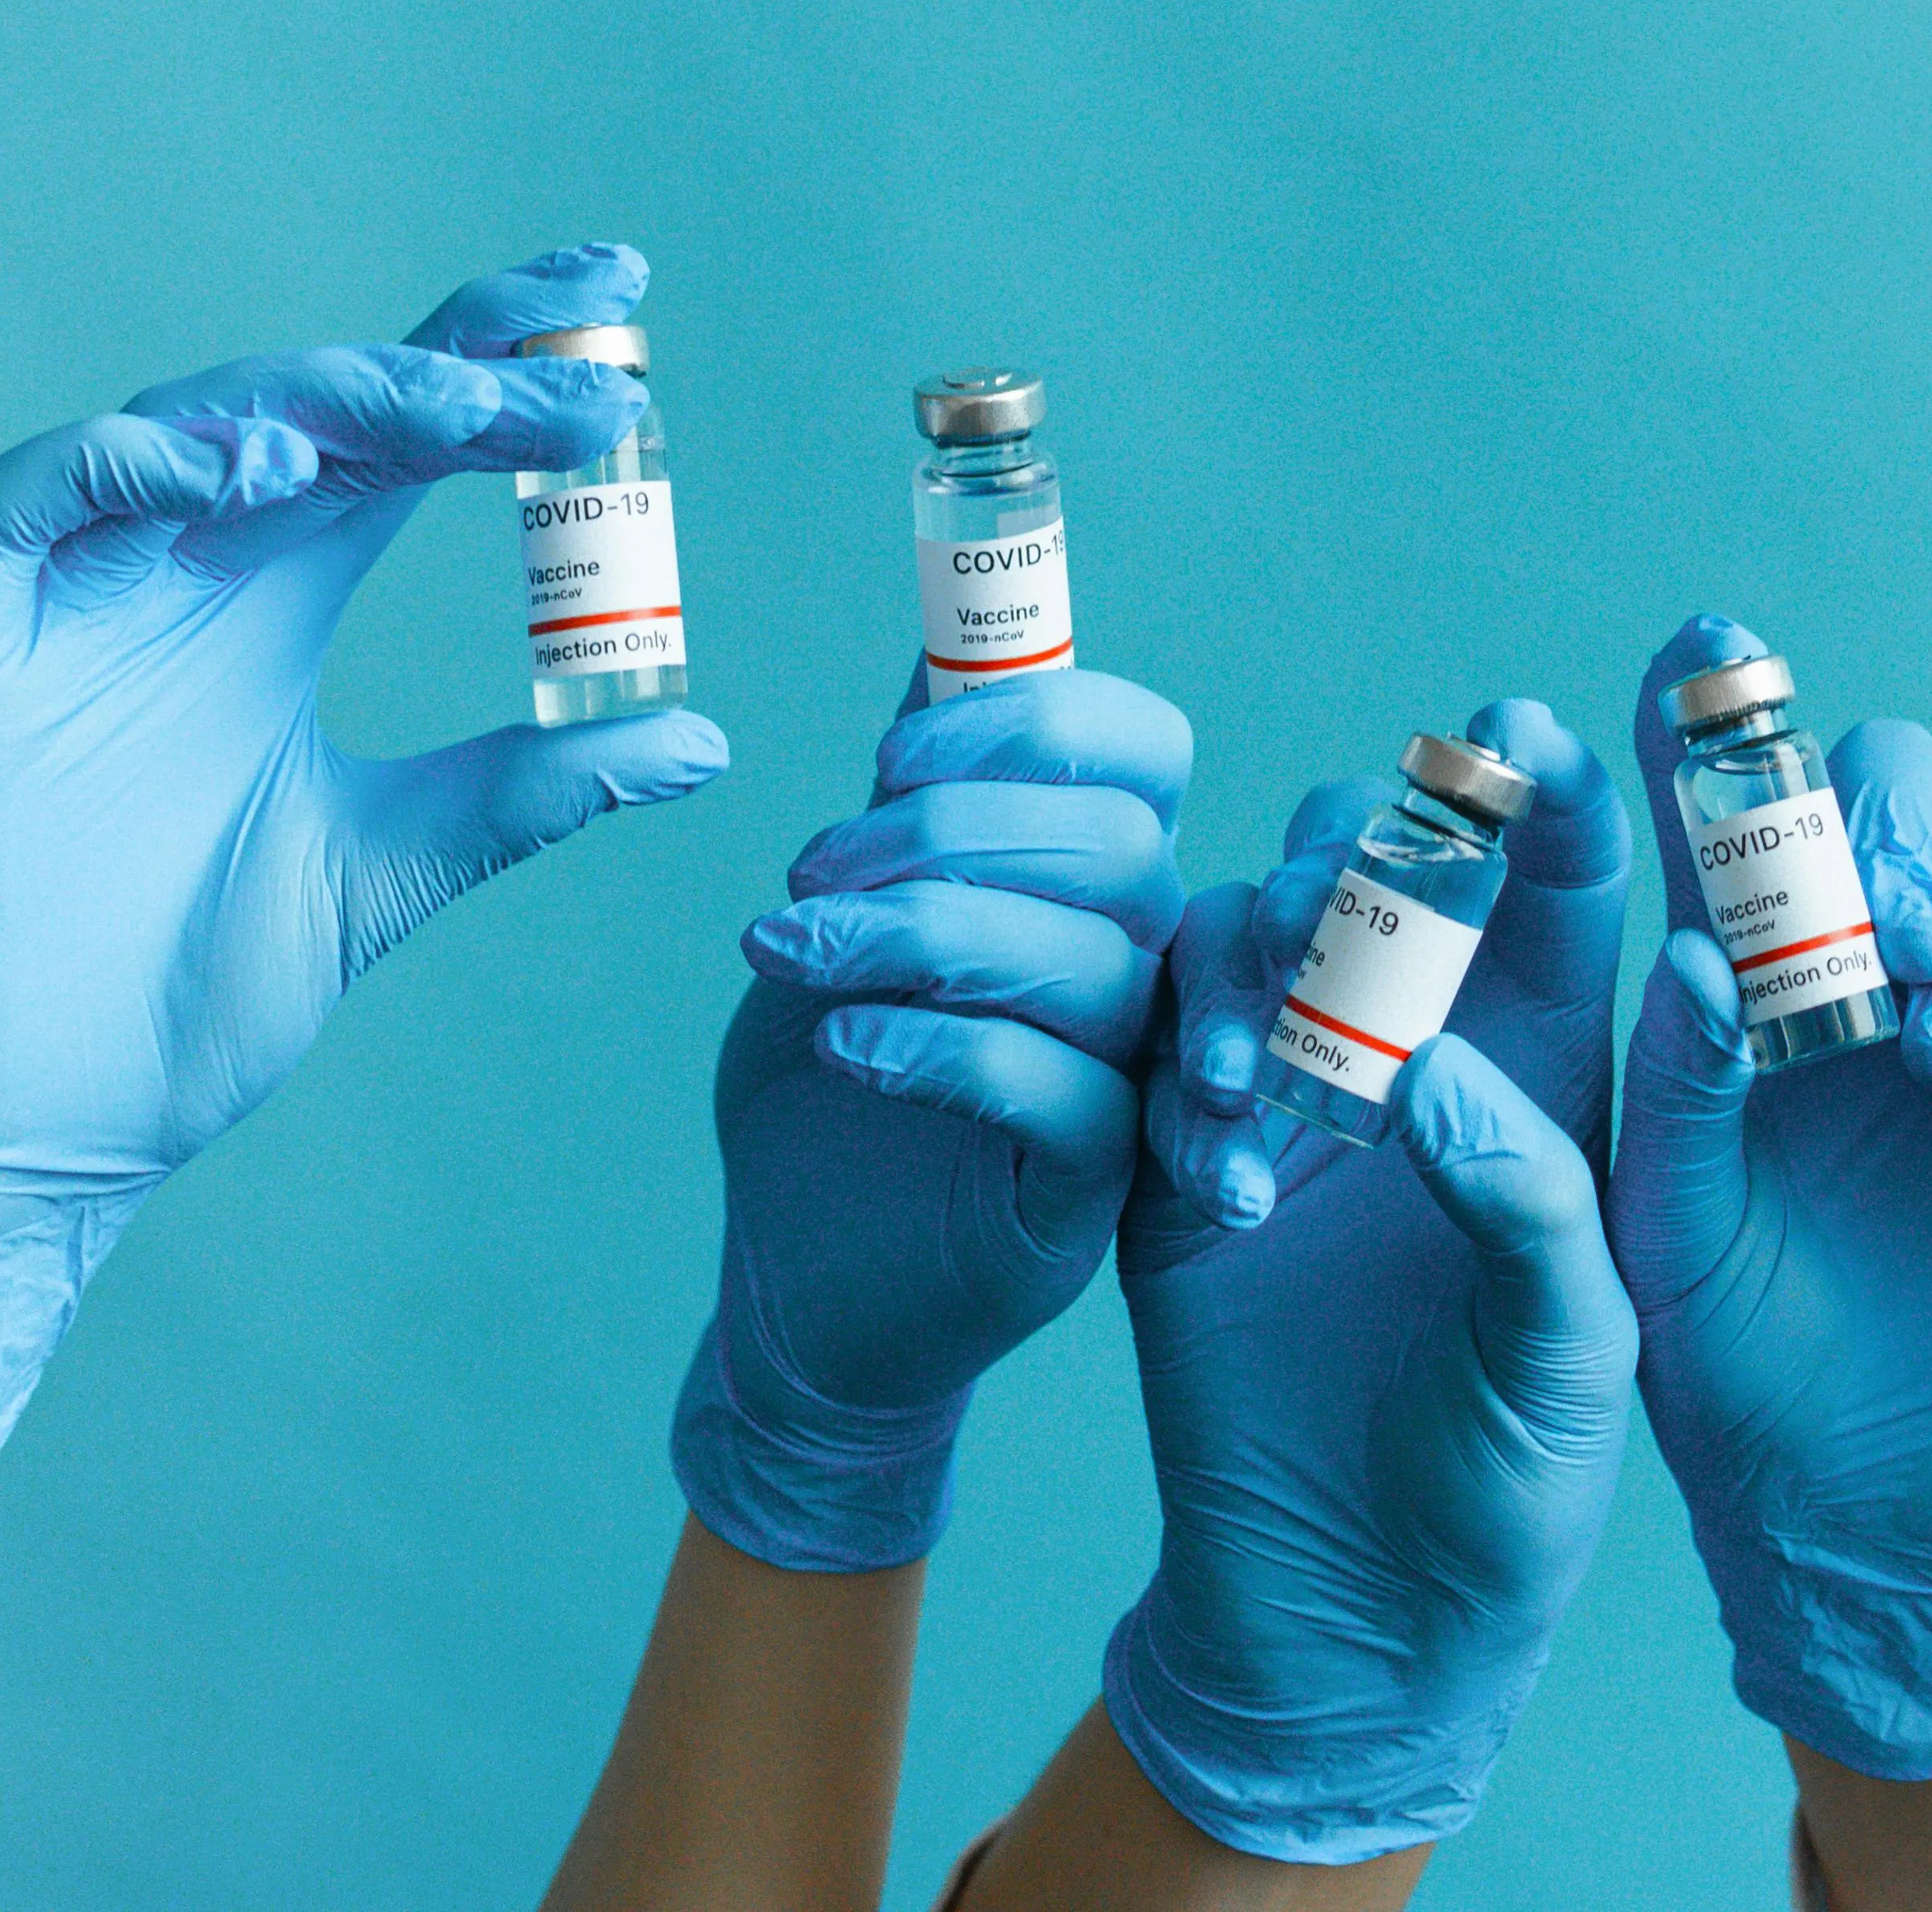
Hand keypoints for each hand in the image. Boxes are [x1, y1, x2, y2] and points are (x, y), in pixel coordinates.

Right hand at [0, 245, 725, 1484]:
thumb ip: (529, 791)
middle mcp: (180, 577)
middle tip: (587, 369)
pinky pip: (25, 504)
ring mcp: (69, 606)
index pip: (399, 435)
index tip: (623, 299)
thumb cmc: (184, 998)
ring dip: (327, 399)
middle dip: (454, 369)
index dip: (499, 353)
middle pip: (321, 404)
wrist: (38, 1142)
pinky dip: (133, 464)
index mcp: (275, 607)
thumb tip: (705, 737)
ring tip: (455, 410)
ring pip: (192, 427)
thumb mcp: (396, 868)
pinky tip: (256, 467)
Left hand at [673, 668, 1190, 1570]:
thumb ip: (909, 799)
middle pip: (1120, 848)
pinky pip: (1069, 1093)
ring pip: (1094, 965)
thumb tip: (939, 649)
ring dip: (923, 933)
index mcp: (1092, 876)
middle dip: (951, 836)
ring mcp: (1135, 1076)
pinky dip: (950, 1050)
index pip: (1146, 751)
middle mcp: (1139, 963)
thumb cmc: (825, 1090)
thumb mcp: (846, 918)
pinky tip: (842, 1044)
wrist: (790, 1283)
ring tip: (785, 954)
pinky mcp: (1099, 1186)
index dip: (1040, 723)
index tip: (893, 759)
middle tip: (803, 876)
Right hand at [1106, 708, 1634, 1860]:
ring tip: (1265, 1082)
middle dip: (1374, 840)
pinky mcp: (1180, 1162)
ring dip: (1256, 967)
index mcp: (1552, 1069)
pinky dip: (1179, 1085)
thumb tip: (1446, 1075)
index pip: (1560, 889)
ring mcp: (1293, 1097)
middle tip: (1357, 884)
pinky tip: (1221, 1167)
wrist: (1358, 1623)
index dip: (1548, 793)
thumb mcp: (1570, 1360)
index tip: (1523, 729)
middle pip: (1390, 869)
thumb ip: (1534, 1209)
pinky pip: (1154, 1057)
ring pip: (1256, 935)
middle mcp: (1420, 1050)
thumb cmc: (1514, 1489)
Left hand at [1611, 615, 1931, 1782]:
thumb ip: (1668, 1097)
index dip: (1714, 717)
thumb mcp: (1658, 1241)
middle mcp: (1862, 974)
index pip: (1722, 811)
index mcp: (1736, 980)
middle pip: (1896, 802)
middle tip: (1889, 927)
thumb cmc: (1721, 1368)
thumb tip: (1692, 956)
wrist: (1855, 1507)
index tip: (1703, 639)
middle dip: (1897, 825)